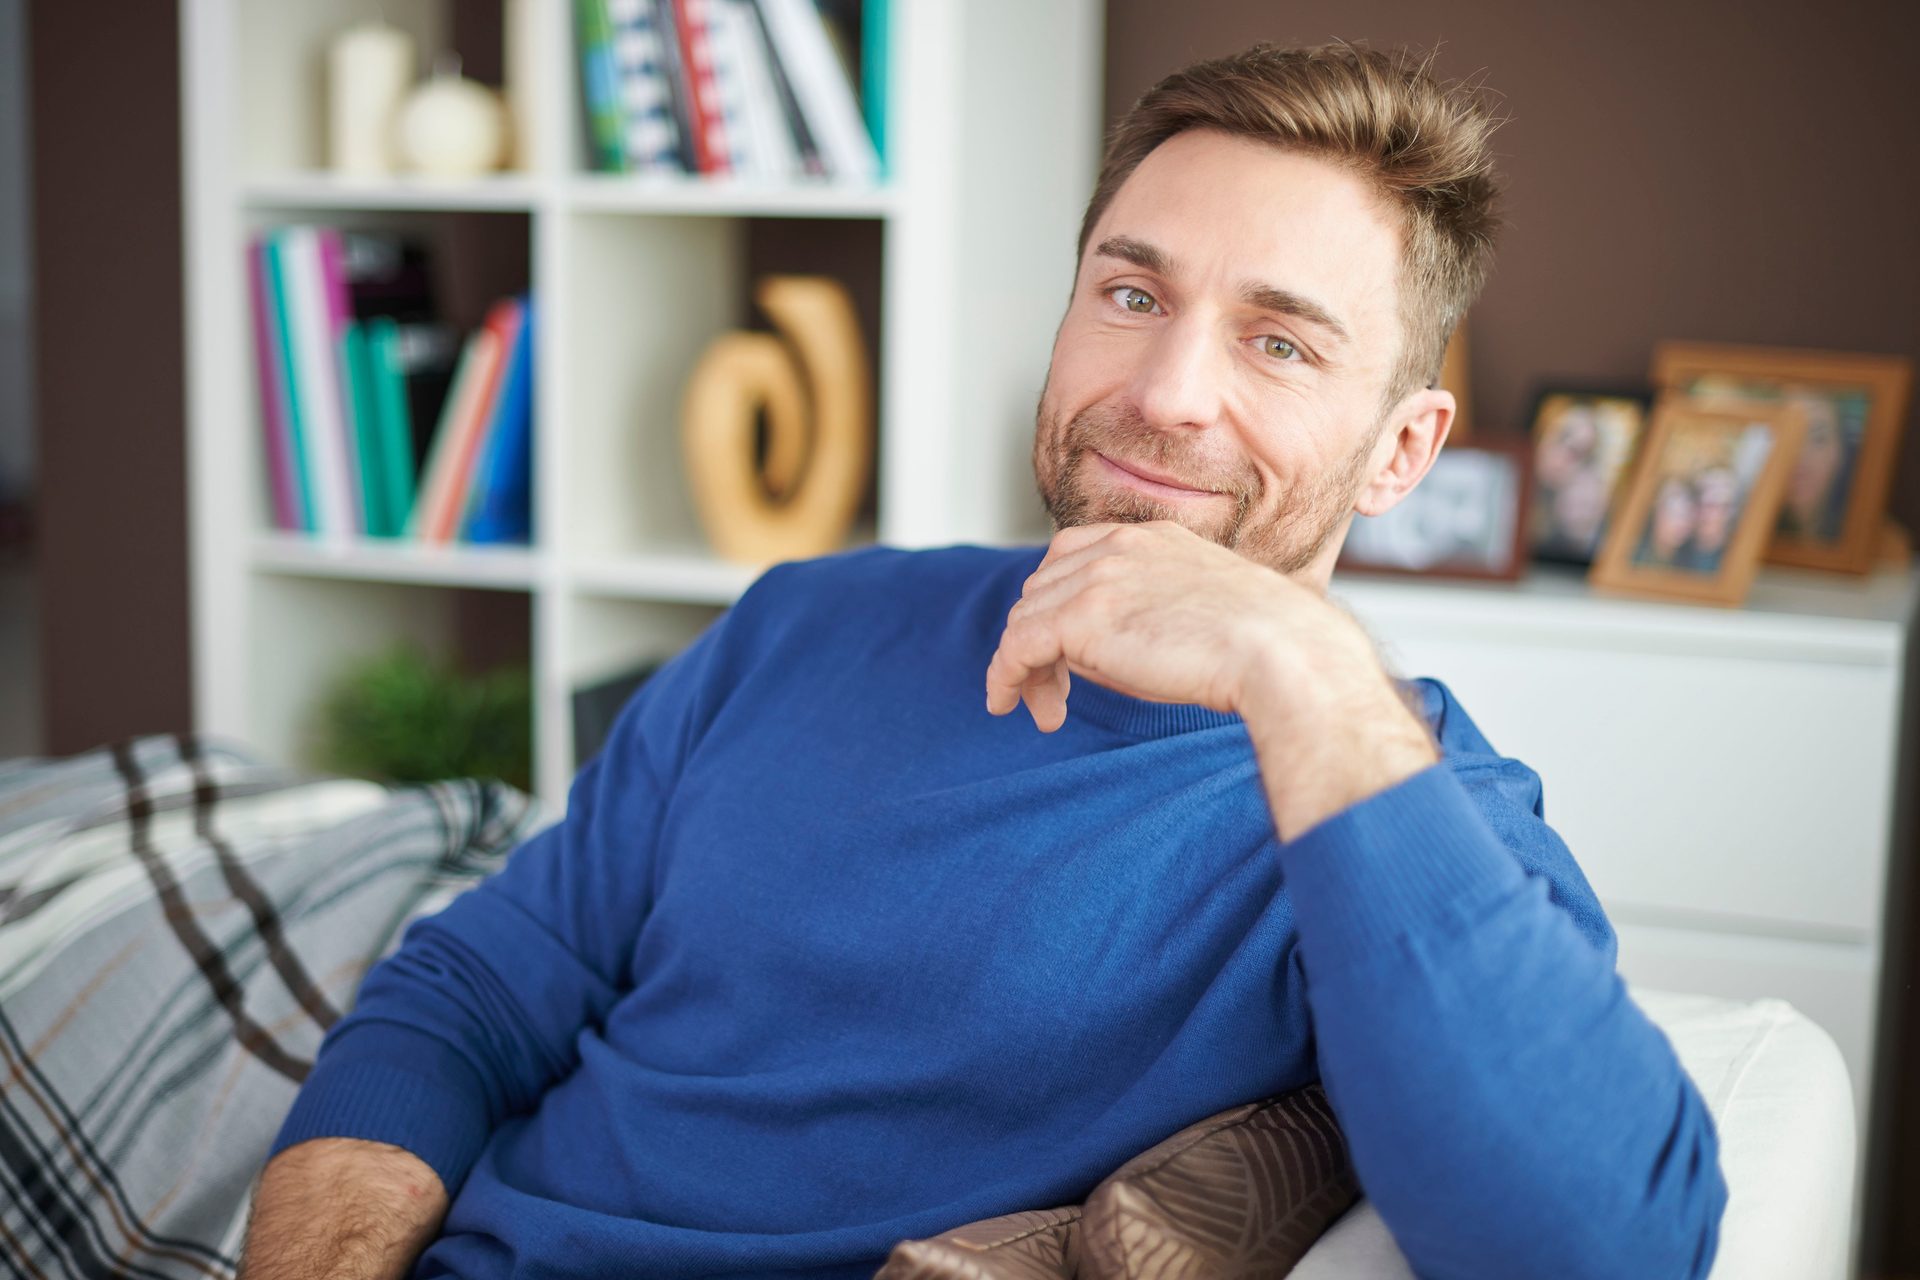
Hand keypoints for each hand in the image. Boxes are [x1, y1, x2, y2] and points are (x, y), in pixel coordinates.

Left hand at [984, 520, 1351, 732]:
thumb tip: (1082, 655)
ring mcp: (1098, 576)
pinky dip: (1004, 675)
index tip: (1063, 650)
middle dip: (1040, 640)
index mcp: (1150, 537)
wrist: (1285, 652)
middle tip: (1054, 694)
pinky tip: (1006, 704)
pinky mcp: (1082, 616)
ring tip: (1047, 712)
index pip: (1072, 557)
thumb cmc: (1260, 646)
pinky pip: (1017, 645)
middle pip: (1043, 588)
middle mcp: (1118, 545)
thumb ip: (1139, 617)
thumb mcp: (1193, 614)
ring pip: (1026, 618)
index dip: (1057, 603)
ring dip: (1025, 667)